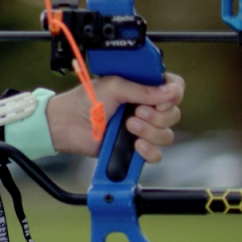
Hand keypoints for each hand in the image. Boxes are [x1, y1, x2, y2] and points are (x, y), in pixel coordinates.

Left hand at [46, 73, 183, 161]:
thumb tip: (171, 91)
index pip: (174, 89)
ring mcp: (141, 130)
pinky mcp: (134, 148)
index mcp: (143, 90)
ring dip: (150, 131)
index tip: (162, 99)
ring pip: (166, 135)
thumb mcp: (114, 86)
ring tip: (128, 125)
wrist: (67, 123)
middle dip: (158, 115)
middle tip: (137, 112)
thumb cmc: (86, 100)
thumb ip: (143, 89)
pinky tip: (136, 144)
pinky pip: (156, 155)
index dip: (174, 94)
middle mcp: (146, 109)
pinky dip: (149, 151)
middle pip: (173, 115)